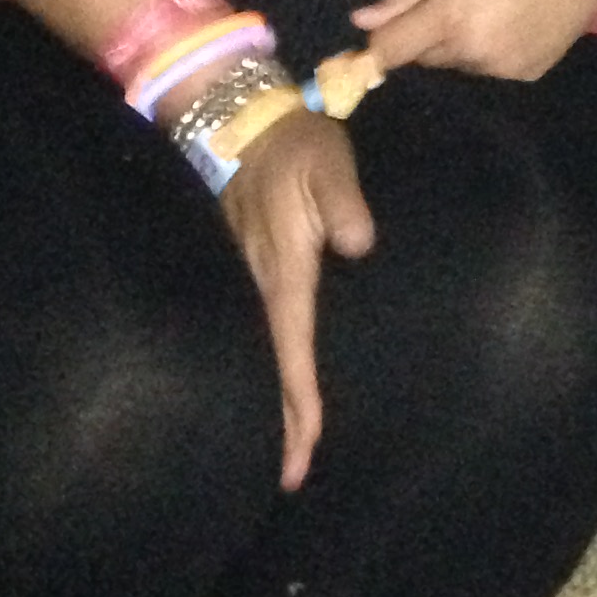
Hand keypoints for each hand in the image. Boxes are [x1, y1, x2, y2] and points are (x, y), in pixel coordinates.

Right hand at [221, 110, 375, 488]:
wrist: (238, 116)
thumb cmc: (292, 144)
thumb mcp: (329, 164)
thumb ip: (345, 204)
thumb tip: (359, 244)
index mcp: (283, 271)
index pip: (293, 351)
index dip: (301, 403)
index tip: (305, 449)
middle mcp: (258, 284)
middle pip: (270, 369)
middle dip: (280, 424)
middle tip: (289, 480)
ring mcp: (245, 278)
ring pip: (259, 354)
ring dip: (270, 401)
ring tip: (281, 447)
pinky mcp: (244, 267)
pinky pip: (255, 330)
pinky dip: (262, 365)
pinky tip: (266, 383)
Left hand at [352, 0, 596, 79]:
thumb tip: (359, 22)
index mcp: (452, 18)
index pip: (389, 54)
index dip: (373, 49)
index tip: (368, 42)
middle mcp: (476, 53)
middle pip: (425, 58)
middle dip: (426, 34)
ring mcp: (506, 69)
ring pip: (459, 64)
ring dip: (460, 44)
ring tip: (491, 3)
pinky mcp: (530, 74)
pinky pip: (490, 69)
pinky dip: (491, 51)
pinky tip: (515, 19)